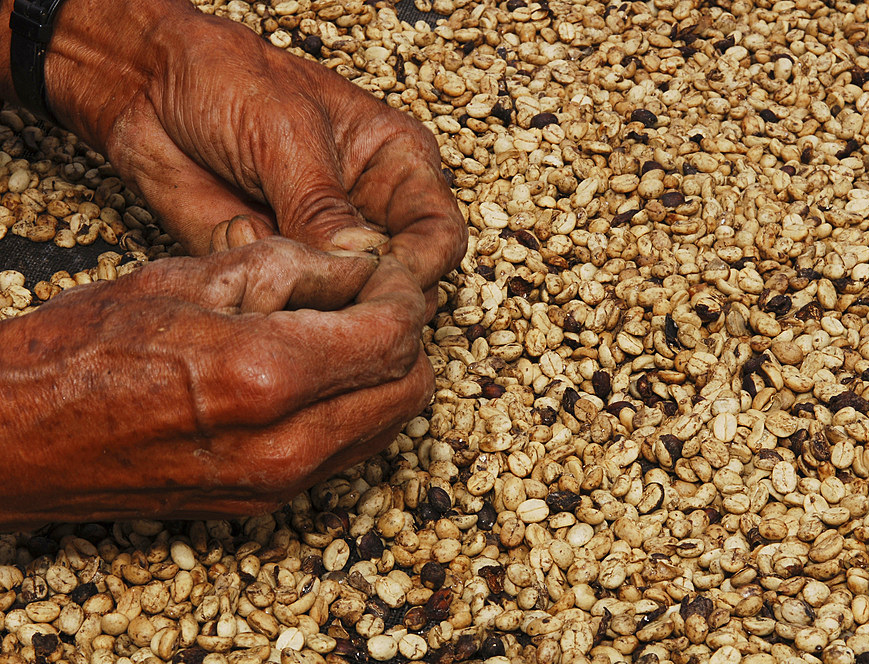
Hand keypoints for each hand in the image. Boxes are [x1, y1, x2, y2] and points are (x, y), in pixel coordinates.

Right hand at [0, 238, 430, 527]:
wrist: (21, 439)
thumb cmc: (84, 351)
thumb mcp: (189, 278)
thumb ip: (291, 267)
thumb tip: (358, 269)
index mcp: (266, 377)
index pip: (392, 336)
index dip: (402, 295)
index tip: (385, 273)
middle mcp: (285, 444)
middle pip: (407, 389)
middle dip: (403, 334)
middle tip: (369, 298)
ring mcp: (278, 483)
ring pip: (387, 425)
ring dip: (384, 373)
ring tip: (342, 330)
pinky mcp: (265, 502)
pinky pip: (348, 451)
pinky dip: (355, 407)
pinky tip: (318, 372)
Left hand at [42, 0, 466, 309]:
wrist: (146, 86)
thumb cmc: (226, 81)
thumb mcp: (283, 132)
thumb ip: (321, 204)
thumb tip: (362, 262)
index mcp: (396, 166)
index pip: (438, 235)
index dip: (418, 268)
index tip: (381, 287)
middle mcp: (369, 212)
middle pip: (402, 281)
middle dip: (367, 296)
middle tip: (325, 293)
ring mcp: (323, 246)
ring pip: (345, 305)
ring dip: (312, 300)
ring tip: (270, 257)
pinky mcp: (279, 269)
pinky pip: (286, 305)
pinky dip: (263, 290)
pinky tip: (234, 235)